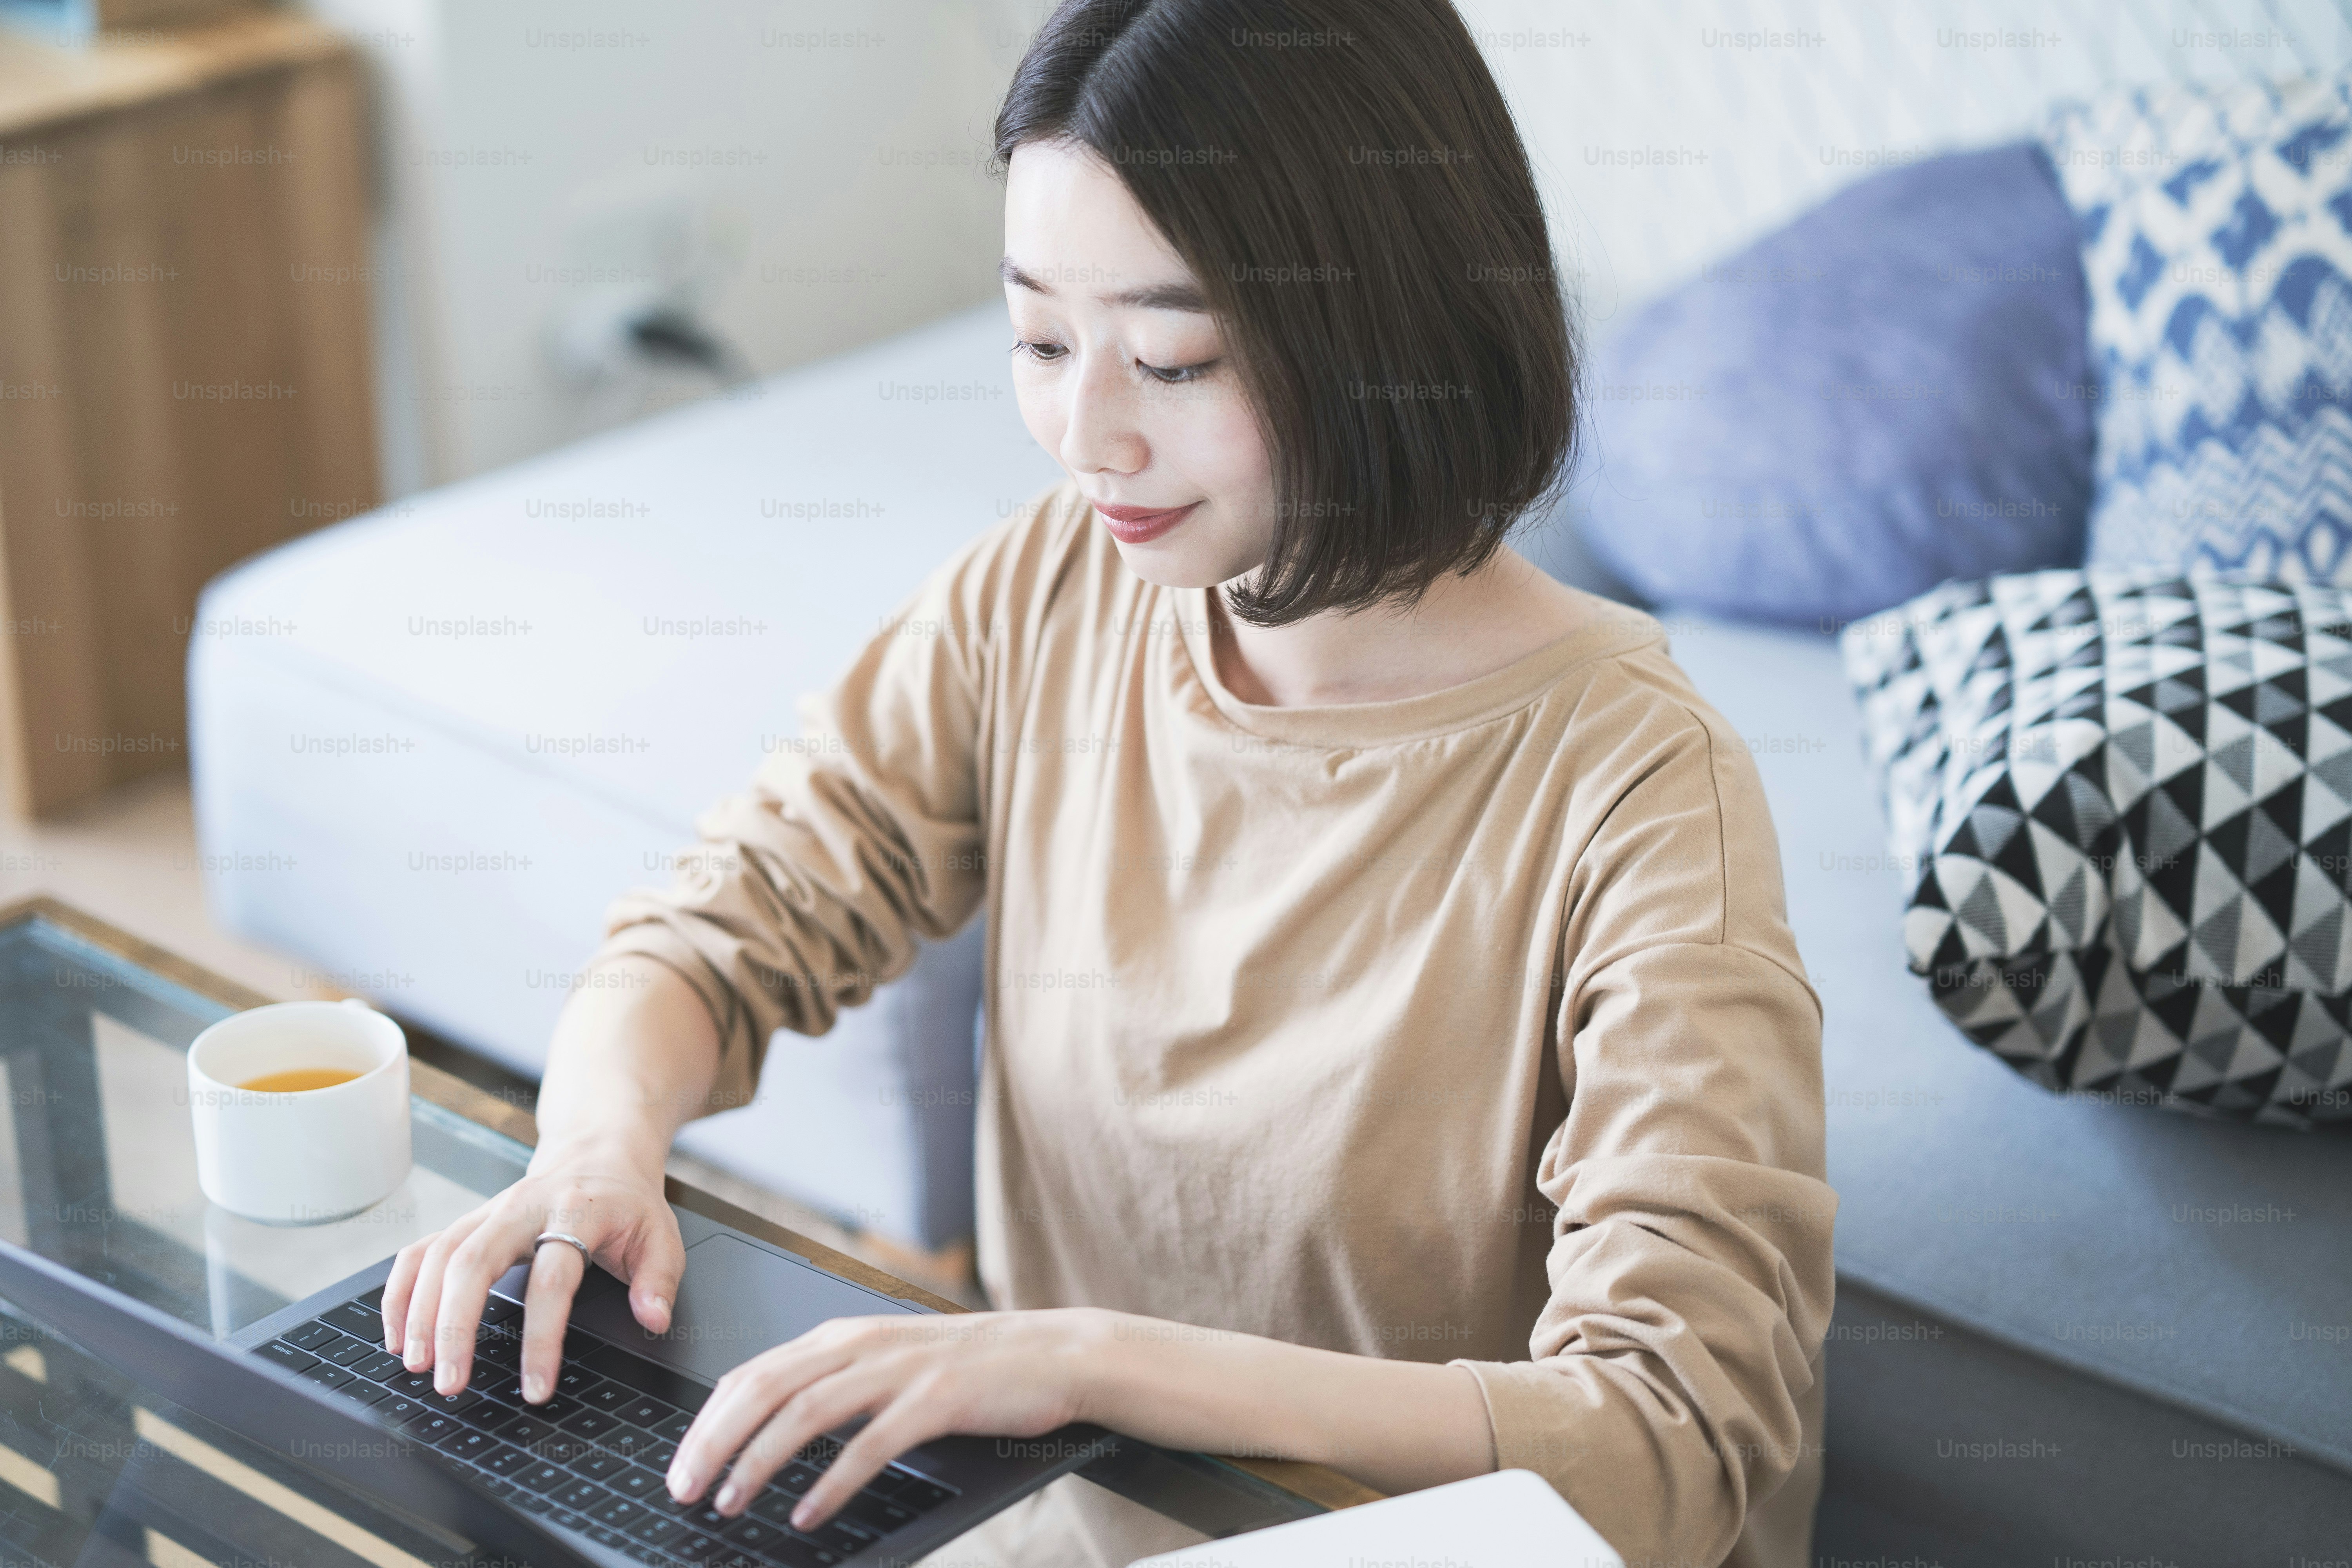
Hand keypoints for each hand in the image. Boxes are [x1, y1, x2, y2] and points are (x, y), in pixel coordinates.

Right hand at [379, 1140, 683, 1399]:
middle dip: (454, 1326)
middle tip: (450, 1382)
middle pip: (474, 1262)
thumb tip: (652, 1319)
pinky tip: (396, 1333)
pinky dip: (401, 1291)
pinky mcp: (467, 1221)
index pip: (554, 1280)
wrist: (599, 1151)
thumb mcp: (661, 1234)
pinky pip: (421, 1251)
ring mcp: (488, 1212)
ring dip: (420, 1312)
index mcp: (576, 1212)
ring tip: (416, 1366)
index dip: (543, 1337)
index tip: (536, 1388)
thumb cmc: (627, 1201)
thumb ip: (659, 1278)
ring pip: (439, 1255)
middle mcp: (524, 1207)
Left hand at [666, 1307, 1108, 1531]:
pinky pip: (869, 1445)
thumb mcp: (888, 1361)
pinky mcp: (935, 1399)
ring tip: (731, 1502)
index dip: (705, 1420)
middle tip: (684, 1489)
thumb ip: (833, 1381)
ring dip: (759, 1462)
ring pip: (805, 1412)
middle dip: (713, 1442)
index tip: (679, 1464)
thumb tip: (768, 1422)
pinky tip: (808, 1512)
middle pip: (764, 1389)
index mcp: (843, 1336)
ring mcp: (898, 1369)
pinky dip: (831, 1483)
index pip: (751, 1373)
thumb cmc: (970, 1366)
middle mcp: (862, 1344)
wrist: (1052, 1352)